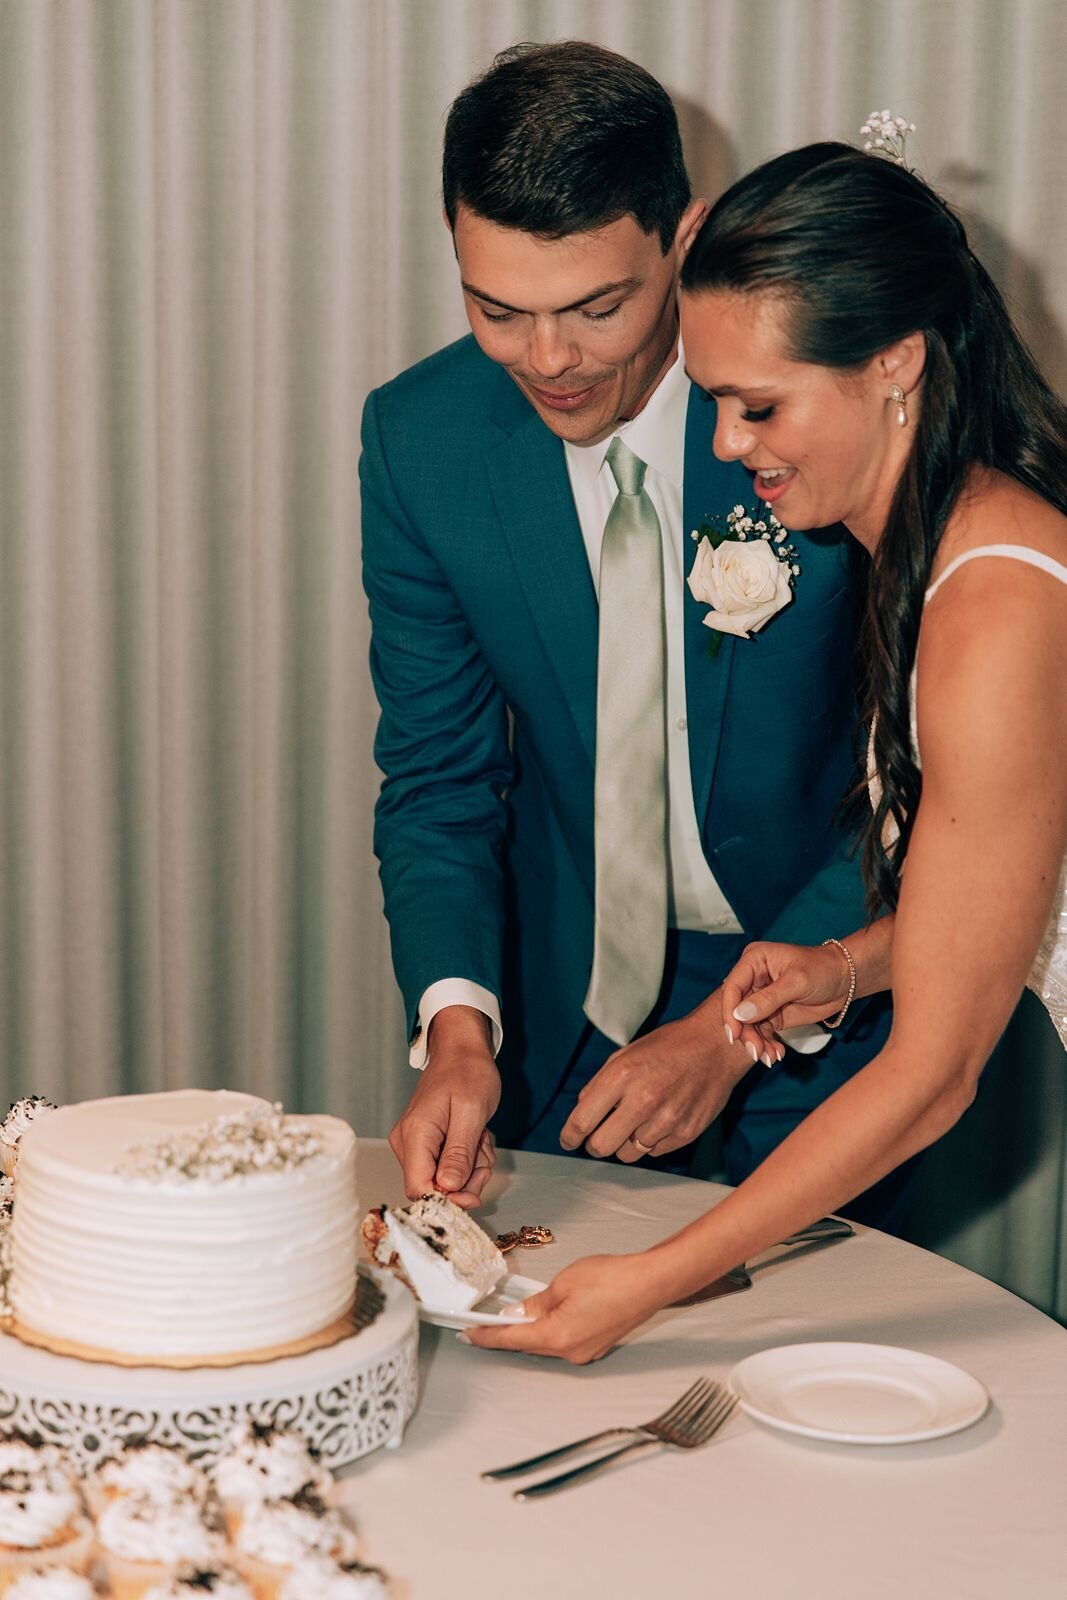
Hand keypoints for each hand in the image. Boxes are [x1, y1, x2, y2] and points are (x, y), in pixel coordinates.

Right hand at [388, 1007, 500, 1207]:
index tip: (475, 1193)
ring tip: (480, 1138)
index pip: (419, 1188)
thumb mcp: (471, 1112)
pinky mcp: (426, 1144)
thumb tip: (448, 1188)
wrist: (461, 1050)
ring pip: (445, 1180)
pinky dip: (468, 1159)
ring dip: (471, 1167)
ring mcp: (415, 1144)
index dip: (448, 1200)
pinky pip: (448, 1167)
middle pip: (434, 1188)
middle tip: (484, 1155)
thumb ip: (459, 1153)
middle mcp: (407, 1143)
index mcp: (415, 1135)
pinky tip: (475, 1137)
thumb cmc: (467, 1072)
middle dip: (466, 1180)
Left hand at [465, 1252, 671, 1363]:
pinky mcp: (596, 1345)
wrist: (650, 1283)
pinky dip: (549, 1331)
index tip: (468, 1334)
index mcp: (557, 1336)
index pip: (512, 1340)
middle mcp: (570, 1352)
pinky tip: (544, 1317)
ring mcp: (585, 1352)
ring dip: (528, 1333)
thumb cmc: (610, 1278)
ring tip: (510, 1319)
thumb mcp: (564, 1283)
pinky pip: (563, 1341)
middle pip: (528, 1346)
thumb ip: (538, 1302)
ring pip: (546, 1345)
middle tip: (483, 1325)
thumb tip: (518, 1314)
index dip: (488, 1336)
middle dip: (506, 1335)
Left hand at [559, 992, 758, 1162]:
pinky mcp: (686, 1133)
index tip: (568, 1140)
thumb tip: (582, 1113)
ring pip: (627, 1154)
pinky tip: (660, 1119)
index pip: (582, 1121)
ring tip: (637, 1120)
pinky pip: (654, 1152)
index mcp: (622, 1075)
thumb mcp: (625, 1054)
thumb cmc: (668, 1047)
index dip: (569, 1136)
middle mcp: (643, 1100)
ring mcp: (666, 1120)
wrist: (716, 1046)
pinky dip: (651, 1141)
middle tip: (598, 1136)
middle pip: (601, 1146)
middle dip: (594, 1144)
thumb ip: (599, 1085)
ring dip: (625, 1142)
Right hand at [721, 940, 851, 1059]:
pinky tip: (777, 1053)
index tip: (734, 1034)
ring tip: (769, 1057)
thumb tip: (740, 1014)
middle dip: (746, 1033)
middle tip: (757, 1052)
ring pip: (748, 1025)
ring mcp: (761, 998)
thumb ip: (769, 998)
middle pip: (737, 1010)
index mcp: (754, 960)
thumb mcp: (797, 981)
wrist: (845, 980)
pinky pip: (761, 1032)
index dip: (730, 1012)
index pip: (733, 987)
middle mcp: (753, 978)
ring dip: (756, 1043)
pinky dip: (767, 1045)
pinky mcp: (770, 1013)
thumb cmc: (823, 969)